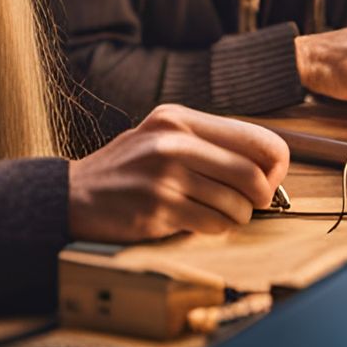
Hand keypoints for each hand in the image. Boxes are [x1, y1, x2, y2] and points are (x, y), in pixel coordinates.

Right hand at [68, 104, 289, 241]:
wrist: (72, 195)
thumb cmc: (127, 169)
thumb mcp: (163, 137)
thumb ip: (208, 143)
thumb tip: (267, 163)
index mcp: (179, 118)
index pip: (256, 138)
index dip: (274, 164)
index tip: (269, 179)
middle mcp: (173, 142)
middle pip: (251, 173)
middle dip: (261, 196)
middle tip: (252, 203)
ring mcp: (164, 176)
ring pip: (235, 204)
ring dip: (236, 217)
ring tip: (219, 213)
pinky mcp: (157, 210)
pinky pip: (211, 225)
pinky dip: (216, 228)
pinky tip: (200, 222)